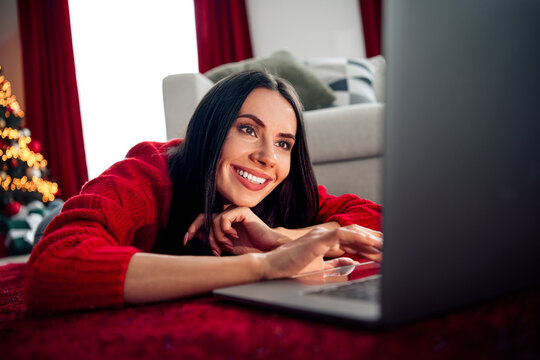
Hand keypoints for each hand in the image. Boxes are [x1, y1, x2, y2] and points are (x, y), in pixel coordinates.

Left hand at [184, 207, 285, 255]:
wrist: (267, 249)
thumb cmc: (250, 248)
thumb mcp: (225, 245)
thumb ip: (212, 238)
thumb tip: (196, 234)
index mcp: (224, 221)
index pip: (203, 220)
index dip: (192, 229)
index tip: (185, 240)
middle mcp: (228, 214)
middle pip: (204, 218)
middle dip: (201, 233)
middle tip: (208, 247)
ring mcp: (235, 211)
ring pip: (213, 220)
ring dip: (217, 237)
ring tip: (228, 246)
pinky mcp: (241, 211)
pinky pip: (223, 217)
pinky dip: (225, 230)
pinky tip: (234, 236)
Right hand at [260, 225, 382, 279]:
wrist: (271, 268)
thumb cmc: (290, 268)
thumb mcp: (318, 269)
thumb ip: (333, 265)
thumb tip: (349, 263)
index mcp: (324, 241)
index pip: (351, 239)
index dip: (368, 245)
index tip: (383, 252)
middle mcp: (324, 234)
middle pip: (356, 234)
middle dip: (375, 240)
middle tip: (391, 247)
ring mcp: (321, 235)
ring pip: (353, 233)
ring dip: (371, 239)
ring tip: (387, 246)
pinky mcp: (318, 239)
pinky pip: (344, 235)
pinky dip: (360, 238)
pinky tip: (372, 244)